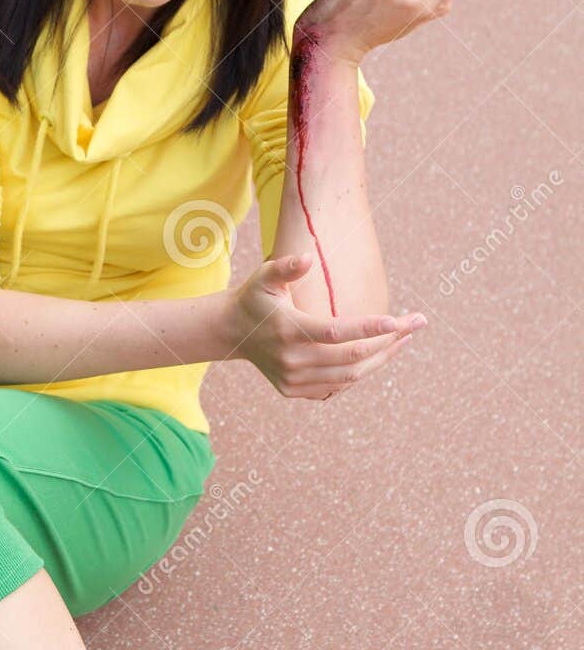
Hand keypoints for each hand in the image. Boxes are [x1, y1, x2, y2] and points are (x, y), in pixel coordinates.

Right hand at [223, 254, 425, 399]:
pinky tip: (379, 354)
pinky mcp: (295, 390)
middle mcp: (293, 361)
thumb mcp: (264, 277)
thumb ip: (286, 267)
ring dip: (382, 358)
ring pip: (350, 376)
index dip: (370, 328)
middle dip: (390, 341)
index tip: (399, 320)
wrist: (232, 332)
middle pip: (352, 357)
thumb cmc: (255, 297)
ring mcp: (294, 380)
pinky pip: (338, 386)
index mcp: (288, 331)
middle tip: (418, 322)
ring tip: (405, 339)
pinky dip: (360, 371)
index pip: (336, 332)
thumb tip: (308, 258)